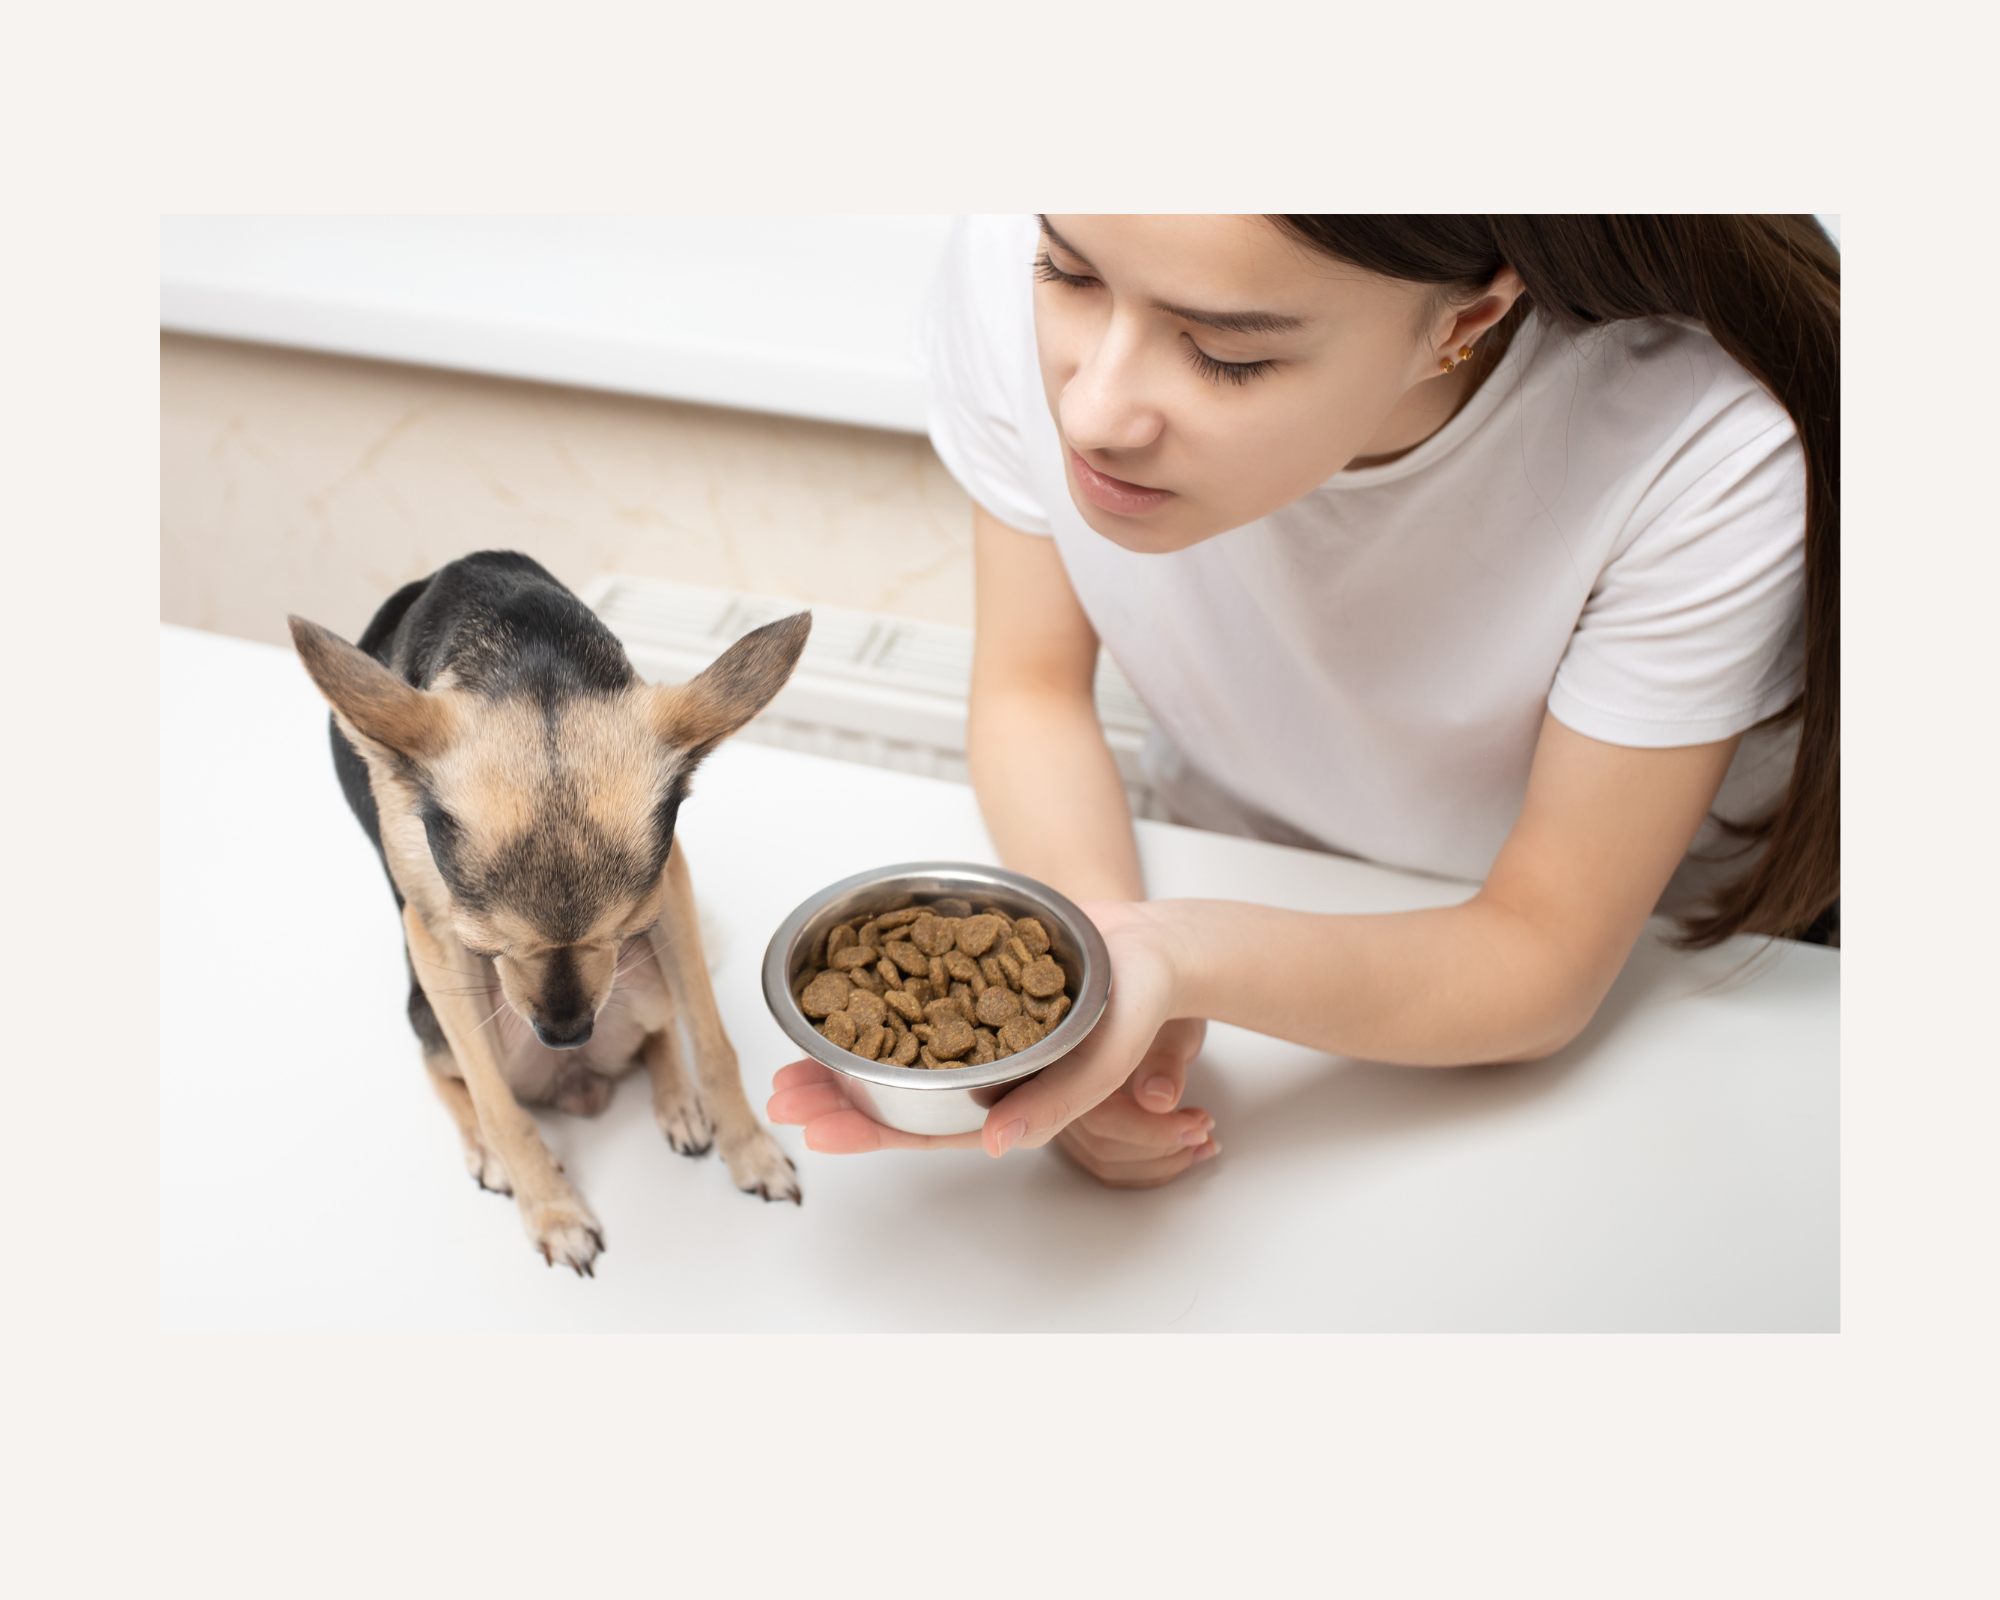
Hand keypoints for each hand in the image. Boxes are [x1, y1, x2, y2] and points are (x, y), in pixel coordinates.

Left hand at [767, 900, 1217, 1174]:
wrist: (1156, 945)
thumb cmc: (1140, 1005)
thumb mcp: (1104, 1056)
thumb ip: (1056, 1103)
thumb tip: (996, 1147)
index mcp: (1009, 1101)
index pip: (929, 1128)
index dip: (873, 1134)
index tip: (820, 1136)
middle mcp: (984, 1072)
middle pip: (899, 1095)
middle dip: (838, 1097)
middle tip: (782, 1095)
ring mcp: (975, 1030)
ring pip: (897, 1052)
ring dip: (845, 1057)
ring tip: (793, 1060)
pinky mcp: (972, 986)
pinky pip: (915, 1002)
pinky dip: (875, 1003)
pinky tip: (838, 1003)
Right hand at [1053, 1014, 1218, 1187]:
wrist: (1146, 992)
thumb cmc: (1157, 1003)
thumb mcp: (1172, 1026)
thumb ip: (1163, 1061)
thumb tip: (1156, 1098)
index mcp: (1072, 1059)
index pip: (1102, 1118)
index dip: (1151, 1133)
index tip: (1195, 1131)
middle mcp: (1057, 1090)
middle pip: (1104, 1147)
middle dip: (1162, 1147)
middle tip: (1204, 1128)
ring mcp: (1065, 1113)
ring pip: (1107, 1162)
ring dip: (1161, 1161)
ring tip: (1202, 1139)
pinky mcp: (1079, 1128)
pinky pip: (1109, 1164)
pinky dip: (1151, 1167)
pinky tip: (1186, 1152)